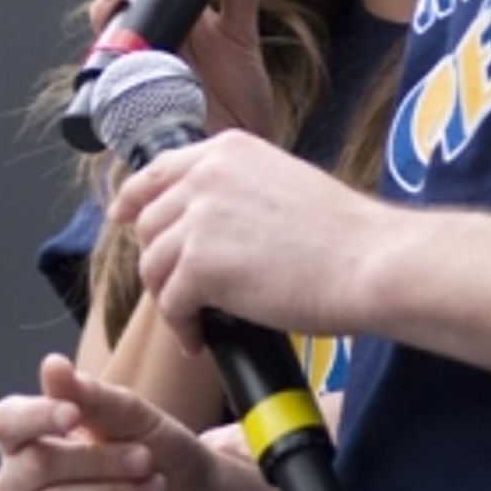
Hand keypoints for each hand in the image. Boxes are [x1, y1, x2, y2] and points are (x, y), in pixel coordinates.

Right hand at [0, 353, 221, 490]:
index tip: (74, 415)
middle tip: (146, 458)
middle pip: (34, 465)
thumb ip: (93, 397)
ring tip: (151, 486)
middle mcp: (20, 483)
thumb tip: (51, 366)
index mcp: (32, 437)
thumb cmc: (163, 458)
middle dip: (99, 460)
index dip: (35, 417)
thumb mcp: (137, 420)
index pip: (7, 422)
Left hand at [110, 129, 383, 350]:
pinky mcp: (200, 264)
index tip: (122, 216)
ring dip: (170, 298)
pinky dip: (181, 327)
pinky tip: (200, 340)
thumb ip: (239, 191)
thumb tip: (207, 222)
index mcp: (227, 150)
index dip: (134, 198)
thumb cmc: (342, 236)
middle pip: (150, 223)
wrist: (368, 261)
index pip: (158, 171)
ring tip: (196, 320)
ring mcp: (200, 218)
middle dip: (161, 261)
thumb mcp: (283, 184)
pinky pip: (170, 303)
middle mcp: (206, 175)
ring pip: (153, 265)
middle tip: (184, 292)